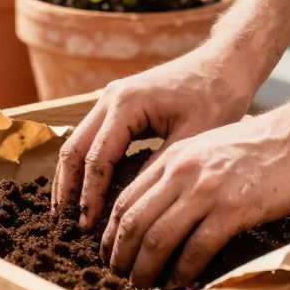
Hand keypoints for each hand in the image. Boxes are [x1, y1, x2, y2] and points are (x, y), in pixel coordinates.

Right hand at [53, 43, 262, 228]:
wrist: (223, 64)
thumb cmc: (215, 97)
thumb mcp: (193, 138)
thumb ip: (158, 168)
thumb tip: (130, 203)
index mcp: (126, 104)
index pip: (96, 158)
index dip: (90, 195)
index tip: (87, 225)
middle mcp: (110, 98)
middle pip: (73, 149)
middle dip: (67, 189)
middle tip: (66, 225)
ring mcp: (110, 99)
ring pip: (76, 143)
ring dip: (70, 178)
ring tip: (68, 213)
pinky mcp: (117, 105)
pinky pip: (91, 139)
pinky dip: (84, 166)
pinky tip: (86, 190)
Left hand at [100, 104, 289, 288]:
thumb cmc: (262, 145)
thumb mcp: (210, 148)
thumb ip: (185, 172)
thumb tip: (165, 208)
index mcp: (174, 157)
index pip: (127, 199)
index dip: (112, 231)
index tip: (110, 252)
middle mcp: (182, 172)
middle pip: (133, 221)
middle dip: (120, 254)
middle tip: (118, 275)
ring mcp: (206, 190)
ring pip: (157, 237)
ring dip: (145, 267)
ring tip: (142, 285)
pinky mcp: (232, 209)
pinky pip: (196, 248)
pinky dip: (182, 270)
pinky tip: (179, 282)